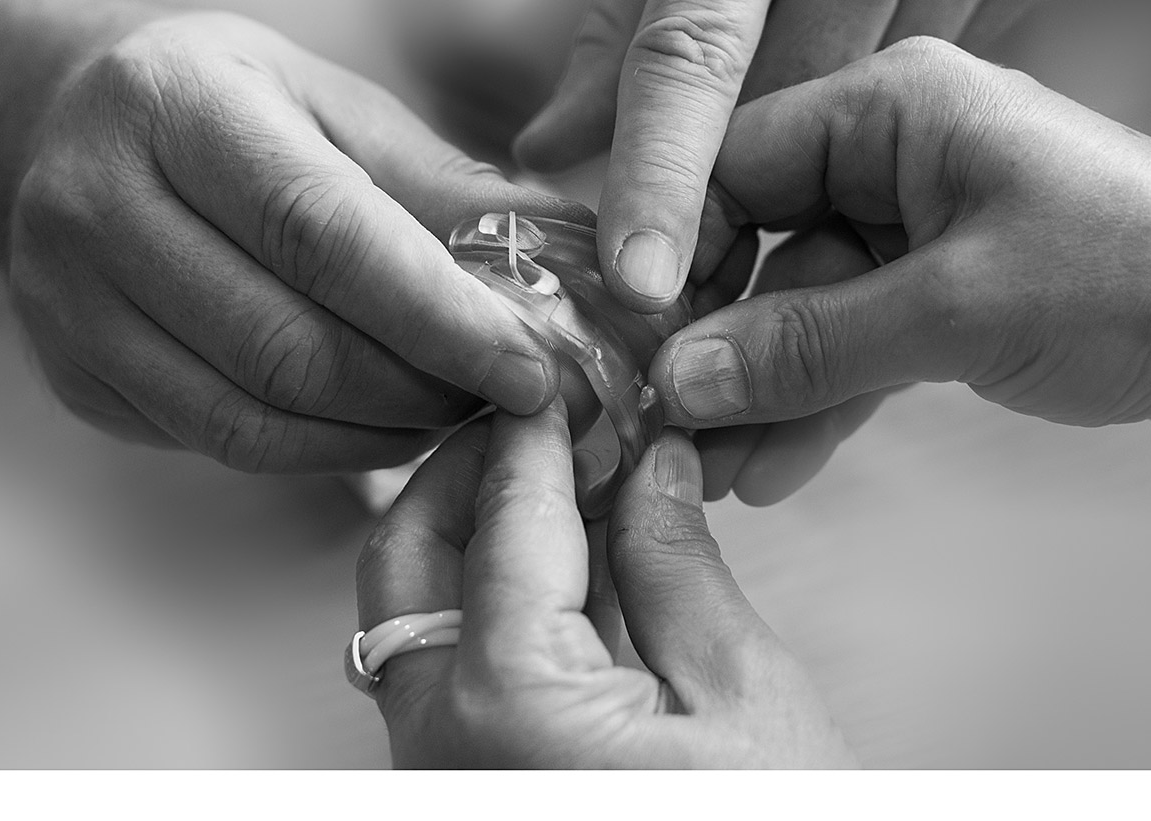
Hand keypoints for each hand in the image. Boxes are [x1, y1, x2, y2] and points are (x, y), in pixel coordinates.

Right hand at [8, 11, 597, 472]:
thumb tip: (573, 255)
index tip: (533, 366)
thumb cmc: (236, 105)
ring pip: (251, 418)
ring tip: (460, 413)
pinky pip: (219, 443)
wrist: (65, 120)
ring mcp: (68, 301)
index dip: (439, 314)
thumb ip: (445, 184)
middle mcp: (97, 203)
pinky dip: (322, 452)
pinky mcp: (73, 376)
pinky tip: (384, 426)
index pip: (321, 234)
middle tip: (514, 399)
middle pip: (287, 345)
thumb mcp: (339, 105)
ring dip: (381, 434)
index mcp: (176, 105)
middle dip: (424, 389)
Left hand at [356, 404, 854, 766]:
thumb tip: (651, 464)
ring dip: (475, 533)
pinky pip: (451, 672)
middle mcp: (444, 744)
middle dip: (467, 470)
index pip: (505, 516)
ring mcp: (443, 777)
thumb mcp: (746, 697)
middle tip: (538, 415)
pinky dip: (493, 604)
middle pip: (405, 556)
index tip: (563, 372)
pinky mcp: (468, 793)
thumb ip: (679, 563)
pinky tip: (570, 565)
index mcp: (510, 704)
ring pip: (415, 614)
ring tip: (568, 478)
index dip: (538, 427)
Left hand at [514, 0, 1086, 312]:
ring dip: (833, 121)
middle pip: (793, 106)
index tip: (638, 282)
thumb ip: (623, 7)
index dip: (659, 177)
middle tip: (706, 219)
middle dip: (743, 174)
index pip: (694, 51)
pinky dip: (905, 63)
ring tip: (820, 44)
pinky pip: (955, 60)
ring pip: (879, 102)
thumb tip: (556, 152)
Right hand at [650, 38, 1150, 495]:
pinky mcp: (955, 283)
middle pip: (761, 238)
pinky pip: (860, 335)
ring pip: (807, 301)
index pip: (734, 160)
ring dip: (765, 385)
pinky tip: (777, 465)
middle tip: (657, 425)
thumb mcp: (955, 311)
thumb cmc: (1137, 275)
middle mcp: (899, 147)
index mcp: (892, 104)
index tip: (621, 338)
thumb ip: (809, 343)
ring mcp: (927, 217)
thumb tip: (677, 376)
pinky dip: (825, 395)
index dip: (669, 251)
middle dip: (715, 338)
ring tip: (713, 472)